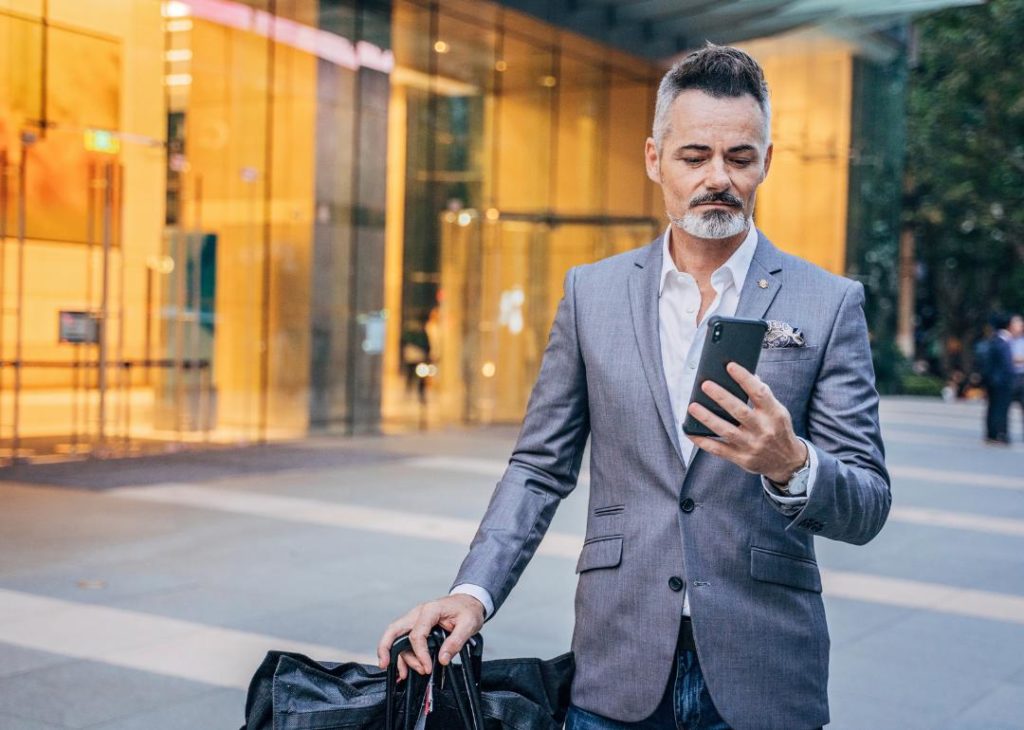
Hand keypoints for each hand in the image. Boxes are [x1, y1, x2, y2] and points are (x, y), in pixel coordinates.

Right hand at [376, 594, 484, 680]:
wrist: (469, 602)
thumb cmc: (467, 610)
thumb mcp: (469, 624)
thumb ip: (455, 642)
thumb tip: (442, 659)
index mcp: (430, 610)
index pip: (417, 634)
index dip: (420, 654)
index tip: (427, 667)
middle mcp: (418, 613)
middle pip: (394, 630)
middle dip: (385, 648)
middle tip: (385, 665)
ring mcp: (415, 620)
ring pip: (398, 638)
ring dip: (401, 657)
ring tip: (410, 673)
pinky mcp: (416, 627)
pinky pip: (403, 641)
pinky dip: (401, 655)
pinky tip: (402, 669)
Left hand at [687, 362, 806, 482]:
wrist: (788, 463)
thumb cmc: (778, 430)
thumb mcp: (778, 412)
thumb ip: (763, 396)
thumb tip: (748, 375)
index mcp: (774, 414)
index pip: (760, 393)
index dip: (745, 378)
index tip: (730, 366)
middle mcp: (763, 430)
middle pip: (740, 411)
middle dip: (722, 397)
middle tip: (705, 385)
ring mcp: (751, 446)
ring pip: (727, 431)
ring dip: (708, 418)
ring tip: (693, 407)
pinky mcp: (742, 459)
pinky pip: (719, 450)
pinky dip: (703, 441)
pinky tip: (691, 432)